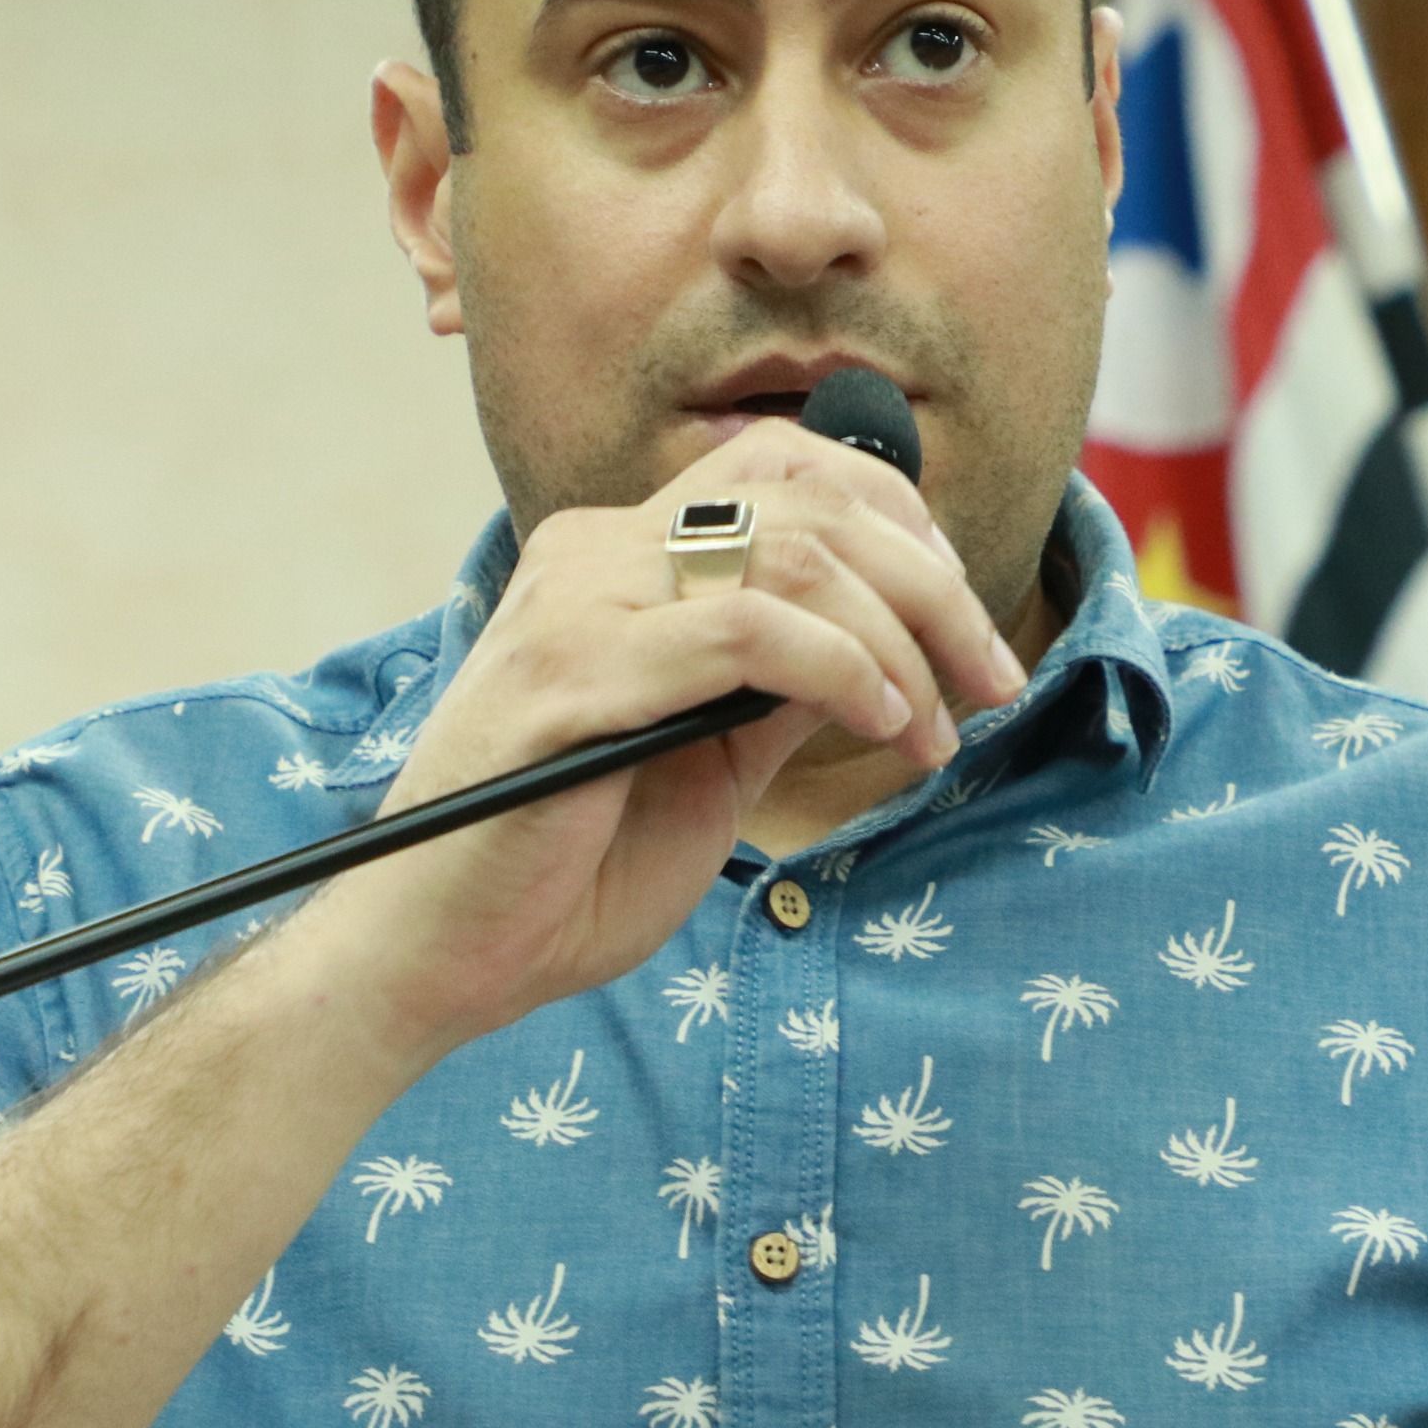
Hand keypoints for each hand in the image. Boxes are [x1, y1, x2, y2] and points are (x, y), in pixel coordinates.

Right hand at [306, 419, 1026, 1058]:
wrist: (436, 959)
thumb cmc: (562, 871)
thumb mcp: (713, 762)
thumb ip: (782, 691)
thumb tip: (894, 647)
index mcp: (619, 556)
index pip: (788, 468)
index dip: (904, 528)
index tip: (966, 631)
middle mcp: (593, 552)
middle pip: (809, 495)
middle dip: (931, 582)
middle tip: (992, 678)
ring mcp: (574, 604)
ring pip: (789, 551)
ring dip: (899, 635)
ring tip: (937, 722)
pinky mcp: (569, 675)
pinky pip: (745, 631)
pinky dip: (843, 670)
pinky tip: (882, 724)